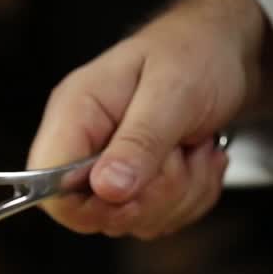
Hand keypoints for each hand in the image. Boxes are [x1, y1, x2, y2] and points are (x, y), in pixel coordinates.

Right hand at [26, 0, 272, 239]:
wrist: (224, 52)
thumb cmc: (193, 54)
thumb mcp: (173, 92)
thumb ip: (139, 141)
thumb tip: (107, 189)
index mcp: (76, 113)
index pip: (48, 183)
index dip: (89, 205)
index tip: (134, 191)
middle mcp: (85, 145)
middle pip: (96, 213)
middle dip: (153, 196)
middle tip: (180, 153)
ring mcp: (110, 170)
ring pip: (133, 221)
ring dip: (180, 195)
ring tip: (194, 149)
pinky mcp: (136, 187)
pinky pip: (158, 221)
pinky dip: (191, 198)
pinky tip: (199, 160)